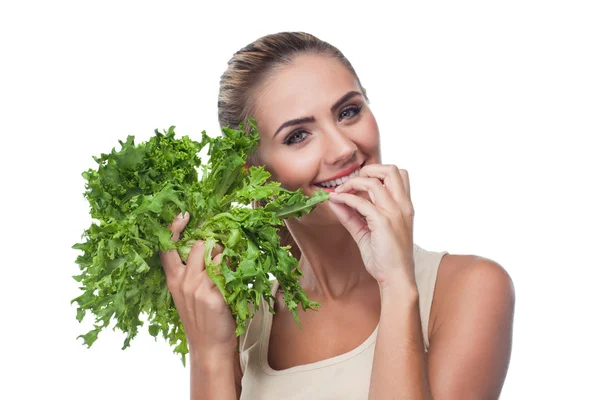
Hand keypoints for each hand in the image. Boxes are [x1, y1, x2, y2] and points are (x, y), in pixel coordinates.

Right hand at [159, 212, 236, 358]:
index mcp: (173, 279)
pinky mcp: (216, 295)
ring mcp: (199, 287)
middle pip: (198, 245)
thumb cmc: (200, 319)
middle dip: (212, 244)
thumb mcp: (185, 295)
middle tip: (222, 253)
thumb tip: (204, 248)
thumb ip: (189, 273)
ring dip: (227, 256)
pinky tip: (239, 277)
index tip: (183, 215)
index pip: (166, 247)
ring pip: (217, 254)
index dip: (173, 227)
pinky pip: (229, 270)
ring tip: (232, 268)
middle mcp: (184, 280)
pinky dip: (236, 269)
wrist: (208, 347)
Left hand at [328, 164, 415, 287]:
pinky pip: (360, 202)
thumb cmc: (385, 258)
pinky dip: (346, 198)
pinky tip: (336, 201)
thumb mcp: (367, 231)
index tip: (359, 184)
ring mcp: (394, 213)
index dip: (377, 172)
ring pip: (374, 181)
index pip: (397, 174)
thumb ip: (352, 215)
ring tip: (340, 192)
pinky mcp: (383, 222)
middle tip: (352, 183)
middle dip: (368, 169)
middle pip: (391, 170)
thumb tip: (334, 199)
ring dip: (352, 183)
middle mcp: (402, 206)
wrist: (396, 279)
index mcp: (404, 206)